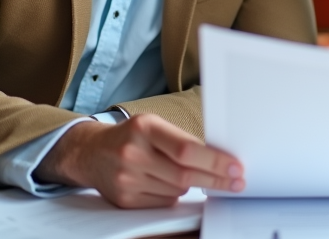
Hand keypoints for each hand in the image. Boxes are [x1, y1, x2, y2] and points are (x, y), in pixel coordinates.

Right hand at [35, 113, 243, 207]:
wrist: (92, 153)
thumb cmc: (132, 136)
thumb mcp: (154, 125)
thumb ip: (181, 140)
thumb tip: (219, 158)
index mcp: (144, 128)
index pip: (187, 149)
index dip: (215, 160)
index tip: (235, 167)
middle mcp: (133, 153)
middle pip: (185, 174)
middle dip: (215, 179)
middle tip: (236, 181)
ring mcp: (127, 178)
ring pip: (177, 190)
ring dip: (192, 184)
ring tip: (193, 174)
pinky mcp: (125, 199)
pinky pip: (164, 202)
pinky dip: (174, 194)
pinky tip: (169, 182)